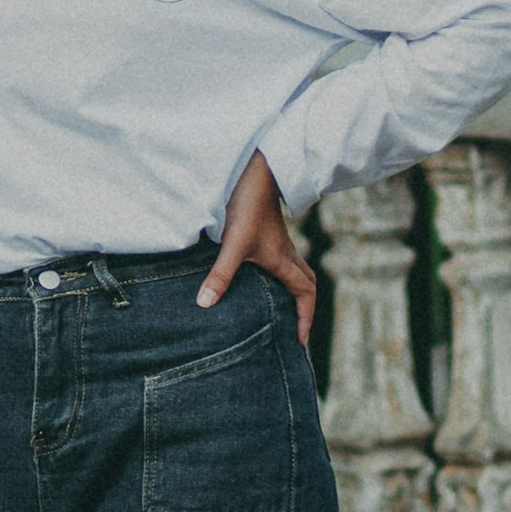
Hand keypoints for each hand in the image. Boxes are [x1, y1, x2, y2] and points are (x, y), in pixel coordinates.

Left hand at [197, 150, 315, 343]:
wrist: (254, 170)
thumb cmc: (248, 206)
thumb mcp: (233, 244)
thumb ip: (220, 274)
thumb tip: (205, 304)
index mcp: (283, 260)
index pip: (305, 294)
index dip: (305, 319)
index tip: (300, 341)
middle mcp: (285, 252)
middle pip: (306, 283)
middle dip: (304, 307)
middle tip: (296, 328)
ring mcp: (277, 241)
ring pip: (294, 269)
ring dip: (292, 289)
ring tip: (280, 308)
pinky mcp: (266, 231)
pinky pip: (281, 258)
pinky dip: (278, 273)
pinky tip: (258, 276)